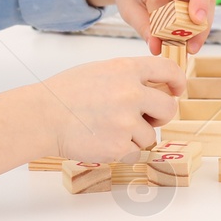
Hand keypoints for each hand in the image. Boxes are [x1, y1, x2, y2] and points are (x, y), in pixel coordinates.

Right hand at [40, 56, 186, 161]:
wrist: (43, 117)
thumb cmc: (66, 93)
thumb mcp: (100, 71)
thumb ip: (129, 76)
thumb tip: (155, 87)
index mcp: (126, 69)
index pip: (168, 69)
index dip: (178, 81)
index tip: (176, 90)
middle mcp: (130, 93)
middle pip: (169, 108)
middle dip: (160, 116)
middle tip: (146, 118)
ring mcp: (126, 122)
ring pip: (150, 135)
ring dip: (134, 136)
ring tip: (107, 129)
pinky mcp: (118, 146)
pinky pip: (134, 152)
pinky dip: (121, 150)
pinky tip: (102, 140)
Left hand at [111, 0, 214, 53]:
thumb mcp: (128, 8)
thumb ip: (143, 26)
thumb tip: (158, 48)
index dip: (161, 16)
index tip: (159, 37)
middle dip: (199, 2)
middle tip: (198, 26)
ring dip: (204, 20)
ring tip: (194, 46)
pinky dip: (203, 21)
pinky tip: (195, 40)